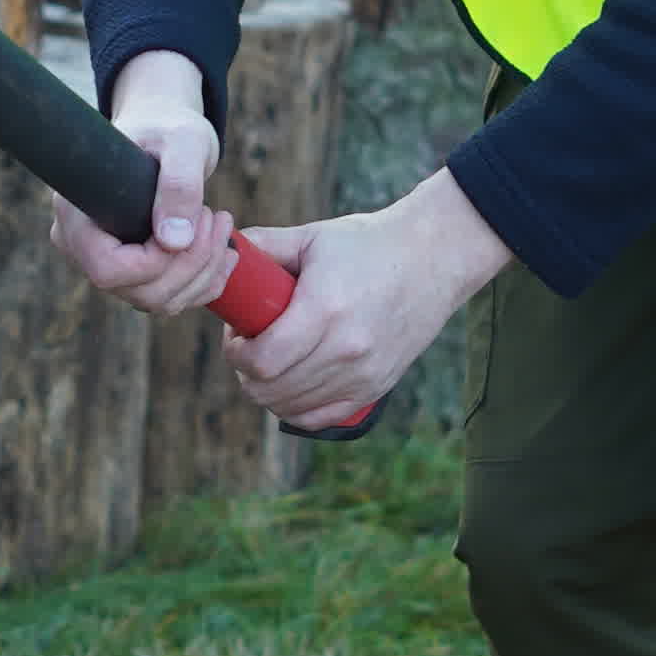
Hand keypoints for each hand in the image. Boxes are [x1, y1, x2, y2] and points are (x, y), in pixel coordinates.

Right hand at [53, 54, 234, 312]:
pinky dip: (205, 283)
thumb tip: (175, 242)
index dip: (156, 262)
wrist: (164, 133)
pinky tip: (225, 252)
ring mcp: (106, 264)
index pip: (107, 269)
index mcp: (75, 213)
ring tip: (223, 226)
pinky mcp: (133, 274)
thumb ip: (178, 184)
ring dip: (204, 272)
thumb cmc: (167, 126)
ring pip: (158, 301)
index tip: (194, 222)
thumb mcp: (181, 142)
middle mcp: (81, 247)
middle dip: (192, 263)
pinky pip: (170, 299)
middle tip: (220, 217)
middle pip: (137, 291)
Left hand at [216, 174, 511, 431]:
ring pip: (291, 407)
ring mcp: (364, 374)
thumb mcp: (312, 237)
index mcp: (325, 309)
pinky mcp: (377, 387)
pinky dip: (296, 408)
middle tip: (249, 346)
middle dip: (247, 372)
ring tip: (271, 361)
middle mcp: (346, 349)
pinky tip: (292, 384)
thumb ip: (263, 245)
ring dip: (269, 390)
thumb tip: (222, 252)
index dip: (236, 353)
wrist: (433, 257)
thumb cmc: (369, 244)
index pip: (261, 361)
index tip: (237, 335)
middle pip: (271, 389)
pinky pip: (321, 418)